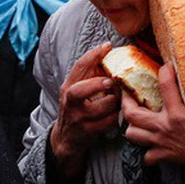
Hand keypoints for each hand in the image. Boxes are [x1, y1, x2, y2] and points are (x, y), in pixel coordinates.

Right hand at [51, 42, 120, 178]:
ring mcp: (78, 118)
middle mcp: (70, 102)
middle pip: (78, 91)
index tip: (107, 46)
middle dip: (96, 84)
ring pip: (100, 107)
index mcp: (68, 86)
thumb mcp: (78, 88)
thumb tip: (109, 50)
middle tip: (110, 81)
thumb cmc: (77, 107)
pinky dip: (116, 116)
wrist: (66, 138)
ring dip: (114, 101)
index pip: (78, 67)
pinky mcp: (87, 132)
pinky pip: (108, 122)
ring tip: (118, 98)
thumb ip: (90, 73)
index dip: (93, 54)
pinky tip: (116, 112)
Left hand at [122, 61, 184, 181]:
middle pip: (133, 113)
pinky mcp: (162, 155)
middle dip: (126, 100)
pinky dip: (143, 147)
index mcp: (178, 115)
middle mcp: (164, 128)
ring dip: (131, 124)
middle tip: (127, 90)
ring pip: (133, 134)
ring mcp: (161, 143)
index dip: (164, 71)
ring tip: (134, 113)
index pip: (164, 86)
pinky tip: (147, 138)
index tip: (166, 66)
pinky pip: (145, 154)